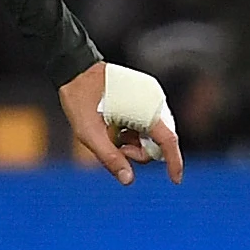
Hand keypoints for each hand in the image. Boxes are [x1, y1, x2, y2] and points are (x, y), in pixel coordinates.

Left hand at [59, 60, 183, 185]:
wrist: (74, 69)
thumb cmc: (79, 100)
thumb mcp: (89, 133)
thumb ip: (109, 157)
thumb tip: (128, 180)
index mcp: (146, 109)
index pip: (169, 141)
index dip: (174, 162)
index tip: (175, 180)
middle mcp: (155, 100)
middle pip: (161, 139)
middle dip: (142, 151)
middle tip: (119, 149)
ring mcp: (151, 94)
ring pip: (154, 130)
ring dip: (137, 141)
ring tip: (115, 136)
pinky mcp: (145, 92)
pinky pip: (148, 119)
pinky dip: (136, 130)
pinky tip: (117, 126)